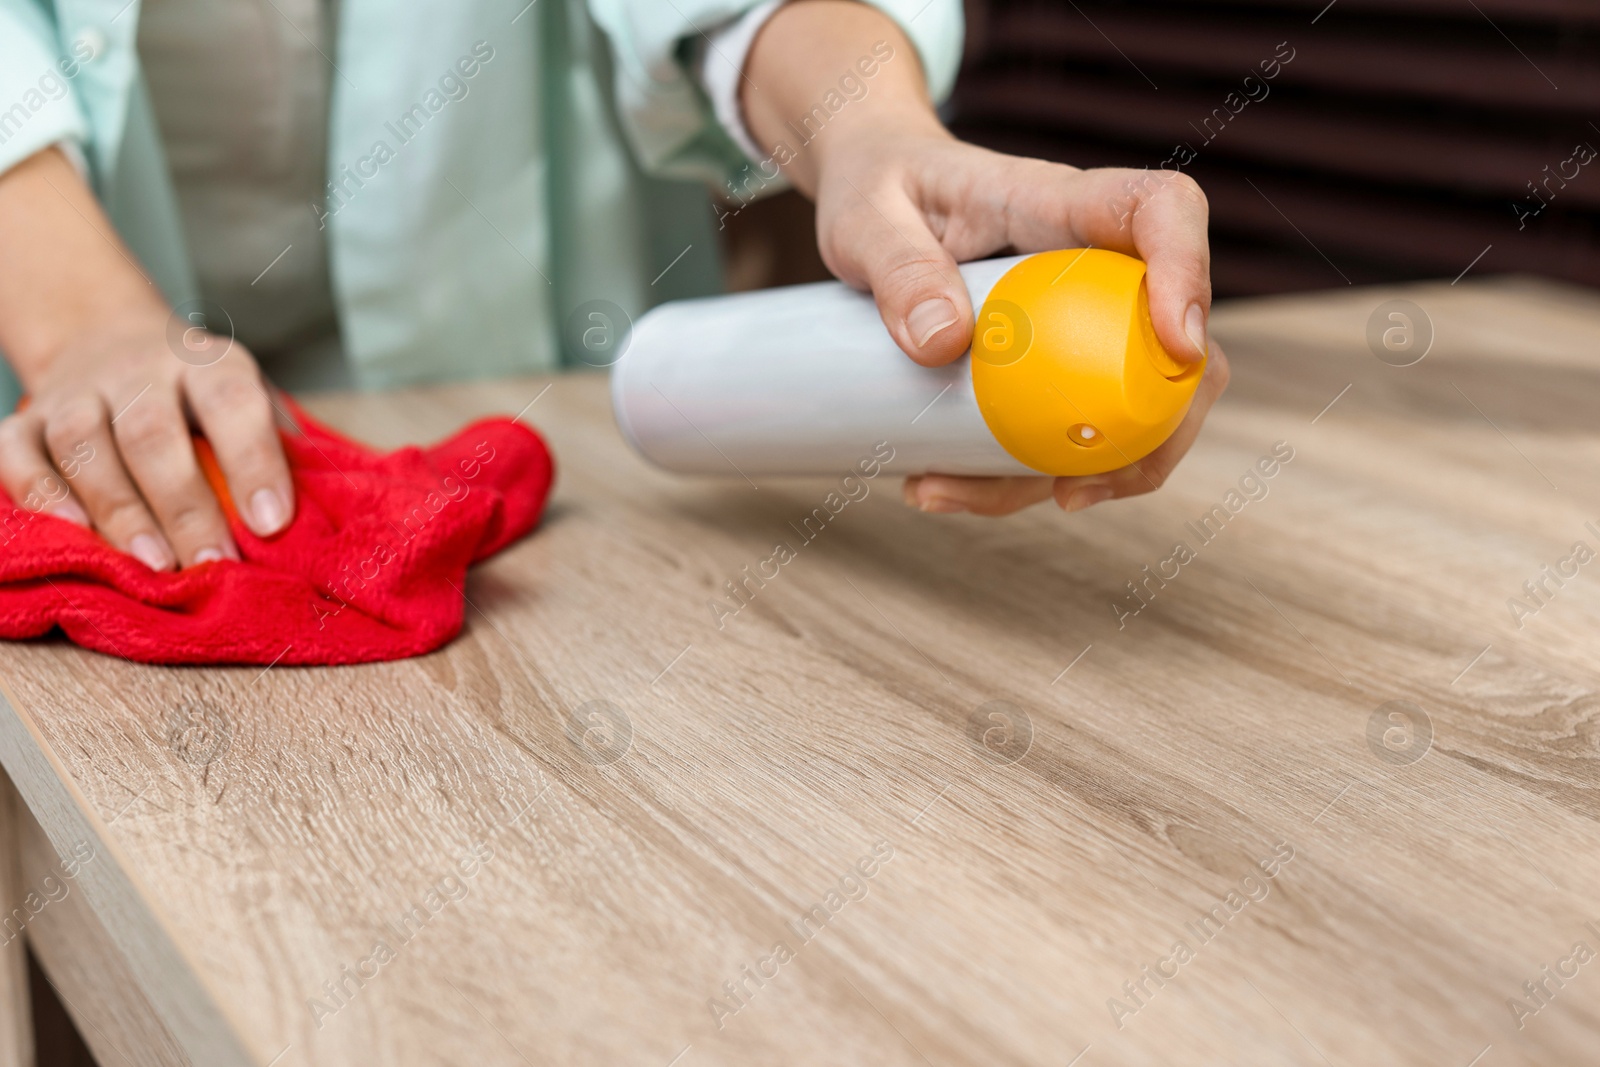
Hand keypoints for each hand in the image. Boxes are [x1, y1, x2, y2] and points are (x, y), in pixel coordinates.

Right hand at [0, 146, 293, 569]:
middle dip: (183, 505)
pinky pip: (17, 455)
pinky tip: (71, 533)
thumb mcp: (247, 398)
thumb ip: (276, 447)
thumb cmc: (197, 396)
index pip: (234, 402)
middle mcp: (138, 370)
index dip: (254, 462)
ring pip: (86, 447)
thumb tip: (316, 518)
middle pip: (153, 433)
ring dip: (118, 510)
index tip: (273, 524)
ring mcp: (77, 393)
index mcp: (207, 363)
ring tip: (152, 565)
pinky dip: (38, 494)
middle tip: (210, 565)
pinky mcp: (27, 418)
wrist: (104, 337)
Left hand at [816, 129, 1224, 515]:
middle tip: (1074, 491)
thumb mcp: (865, 215)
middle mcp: (1091, 267)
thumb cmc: (878, 186)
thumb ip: (898, 266)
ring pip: (1128, 410)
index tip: (1177, 344)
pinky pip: (1061, 433)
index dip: (1190, 271)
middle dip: (1158, 432)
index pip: (1159, 211)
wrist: (871, 193)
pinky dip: (1012, 477)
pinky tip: (940, 486)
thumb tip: (944, 343)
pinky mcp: (1051, 367)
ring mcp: (1081, 323)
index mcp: (1060, 205)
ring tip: (950, 496)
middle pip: (1179, 345)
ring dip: (1071, 477)